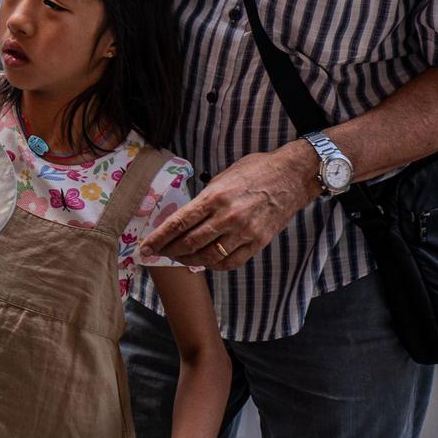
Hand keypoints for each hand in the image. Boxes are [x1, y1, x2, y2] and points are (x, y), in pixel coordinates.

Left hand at [141, 143, 318, 268]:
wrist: (292, 176)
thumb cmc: (254, 171)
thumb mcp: (222, 177)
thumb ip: (204, 200)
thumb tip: (185, 219)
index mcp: (214, 197)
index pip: (178, 223)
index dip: (158, 239)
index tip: (145, 248)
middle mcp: (227, 216)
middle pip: (190, 243)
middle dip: (170, 251)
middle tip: (160, 253)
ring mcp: (244, 231)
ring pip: (208, 256)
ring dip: (189, 261)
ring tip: (180, 258)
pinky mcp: (258, 242)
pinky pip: (231, 262)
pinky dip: (214, 265)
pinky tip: (205, 262)